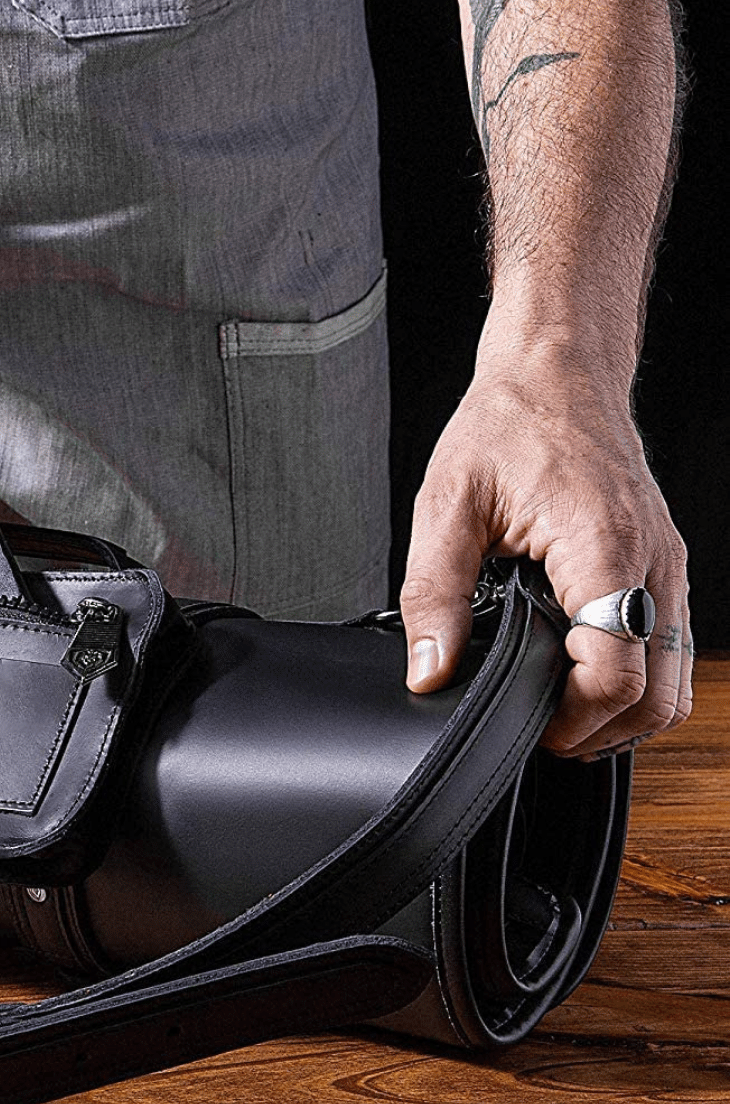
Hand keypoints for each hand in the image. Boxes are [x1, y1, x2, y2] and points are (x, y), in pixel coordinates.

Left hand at [399, 338, 691, 758]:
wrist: (556, 372)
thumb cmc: (507, 425)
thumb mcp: (446, 507)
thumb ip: (434, 595)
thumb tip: (428, 670)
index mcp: (602, 547)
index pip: (616, 671)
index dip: (573, 717)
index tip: (527, 725)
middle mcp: (651, 562)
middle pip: (658, 692)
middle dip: (600, 729)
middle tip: (537, 731)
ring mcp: (666, 564)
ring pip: (674, 675)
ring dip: (623, 709)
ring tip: (557, 711)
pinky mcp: (662, 564)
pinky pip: (668, 643)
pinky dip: (635, 675)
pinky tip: (579, 673)